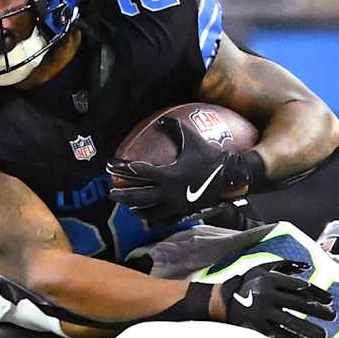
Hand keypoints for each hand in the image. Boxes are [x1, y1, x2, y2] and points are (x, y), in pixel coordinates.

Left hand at [108, 119, 262, 228]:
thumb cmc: (209, 155)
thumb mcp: (191, 138)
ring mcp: (174, 204)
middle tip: (111, 192)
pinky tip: (142, 216)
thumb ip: (174, 127)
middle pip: (138, 196)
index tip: (113, 167)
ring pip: (147, 210)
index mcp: (168, 173)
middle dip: (122, 194)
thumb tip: (160, 119)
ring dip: (133, 208)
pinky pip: (161, 218)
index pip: (139, 172)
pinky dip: (149, 217)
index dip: (123, 169)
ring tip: (124, 206)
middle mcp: (168, 191)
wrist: (228, 177)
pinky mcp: (180, 211)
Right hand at [214, 260, 334, 337]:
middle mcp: (266, 295)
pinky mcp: (258, 327)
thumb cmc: (247, 282)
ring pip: (290, 322)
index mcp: (269, 279)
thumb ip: (285, 265)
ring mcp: (261, 312)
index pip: (299, 286)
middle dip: (318, 311)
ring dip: (308, 329)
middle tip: (333, 316)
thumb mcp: (262, 267)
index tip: (330, 300)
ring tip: (323, 335)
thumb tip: (307, 266)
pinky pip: (280, 336)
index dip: (317, 293)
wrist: (222, 300)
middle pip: (298, 303)